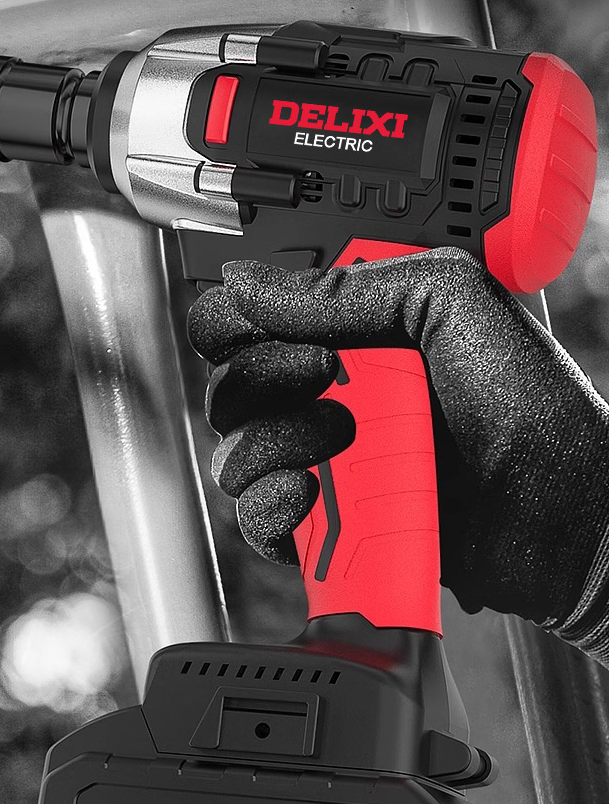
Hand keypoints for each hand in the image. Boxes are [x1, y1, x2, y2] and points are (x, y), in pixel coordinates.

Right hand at [187, 249, 608, 636]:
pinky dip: (267, 511)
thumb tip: (247, 281)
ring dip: (267, 447)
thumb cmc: (535, 408)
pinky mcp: (335, 522)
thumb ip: (349, 287)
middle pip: (232, 383)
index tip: (262, 330)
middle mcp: (337, 388)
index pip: (255, 313)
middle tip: (324, 380)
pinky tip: (310, 499)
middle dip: (260, 383)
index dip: (239, 321)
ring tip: (336, 446)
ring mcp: (333, 458)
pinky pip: (259, 517)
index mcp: (360, 325)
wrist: (572, 520)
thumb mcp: (455, 304)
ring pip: (236, 451)